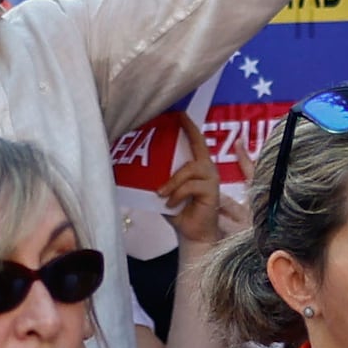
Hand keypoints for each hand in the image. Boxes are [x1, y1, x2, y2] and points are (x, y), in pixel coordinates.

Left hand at [157, 112, 226, 251]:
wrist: (191, 234)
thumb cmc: (179, 211)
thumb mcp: (166, 191)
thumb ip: (160, 178)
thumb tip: (136, 167)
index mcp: (197, 166)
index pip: (196, 142)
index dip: (190, 127)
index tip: (180, 113)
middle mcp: (207, 169)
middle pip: (198, 147)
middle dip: (189, 132)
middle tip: (176, 121)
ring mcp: (211, 179)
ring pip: (190, 168)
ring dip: (172, 180)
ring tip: (160, 193)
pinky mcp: (212, 191)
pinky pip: (191, 186)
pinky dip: (177, 193)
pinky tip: (170, 203)